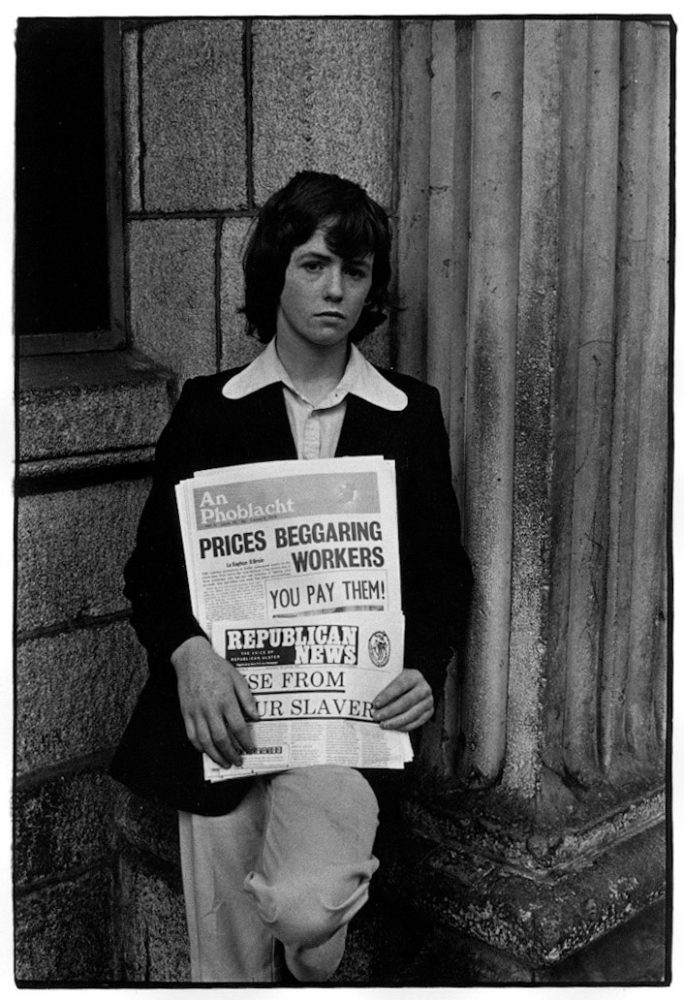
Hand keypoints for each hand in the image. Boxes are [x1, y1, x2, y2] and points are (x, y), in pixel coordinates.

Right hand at [171, 636, 259, 767]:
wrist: (192, 659)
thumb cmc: (217, 667)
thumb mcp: (237, 678)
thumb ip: (247, 698)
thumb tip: (256, 717)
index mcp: (226, 699)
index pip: (238, 726)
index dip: (245, 741)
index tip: (251, 749)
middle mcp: (210, 708)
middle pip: (221, 738)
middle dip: (231, 753)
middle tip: (239, 761)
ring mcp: (196, 712)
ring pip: (205, 741)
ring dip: (216, 755)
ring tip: (225, 762)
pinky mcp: (185, 713)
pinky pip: (191, 735)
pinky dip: (199, 747)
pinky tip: (207, 752)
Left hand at [371, 669, 433, 731]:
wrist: (417, 686)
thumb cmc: (402, 682)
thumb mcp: (396, 678)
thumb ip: (386, 686)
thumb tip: (371, 700)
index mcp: (414, 676)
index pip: (399, 686)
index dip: (387, 695)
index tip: (375, 704)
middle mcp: (424, 688)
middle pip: (406, 702)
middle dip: (389, 711)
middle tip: (376, 716)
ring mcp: (428, 701)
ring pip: (411, 714)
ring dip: (395, 721)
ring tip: (383, 724)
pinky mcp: (429, 712)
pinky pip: (416, 722)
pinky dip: (404, 726)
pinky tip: (394, 727)